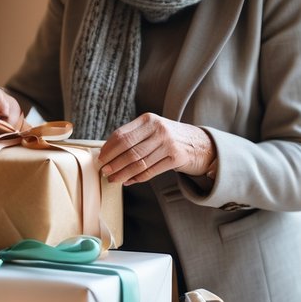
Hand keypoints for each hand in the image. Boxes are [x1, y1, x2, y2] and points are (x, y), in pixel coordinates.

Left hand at [98, 113, 216, 184]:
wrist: (200, 143)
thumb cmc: (169, 136)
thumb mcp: (153, 128)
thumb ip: (134, 136)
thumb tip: (108, 152)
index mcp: (149, 119)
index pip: (122, 135)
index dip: (109, 148)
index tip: (101, 158)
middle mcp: (158, 129)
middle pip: (128, 150)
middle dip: (113, 163)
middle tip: (104, 171)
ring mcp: (168, 144)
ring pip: (138, 163)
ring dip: (122, 173)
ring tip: (113, 179)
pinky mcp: (175, 158)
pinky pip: (150, 171)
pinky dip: (136, 178)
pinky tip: (128, 181)